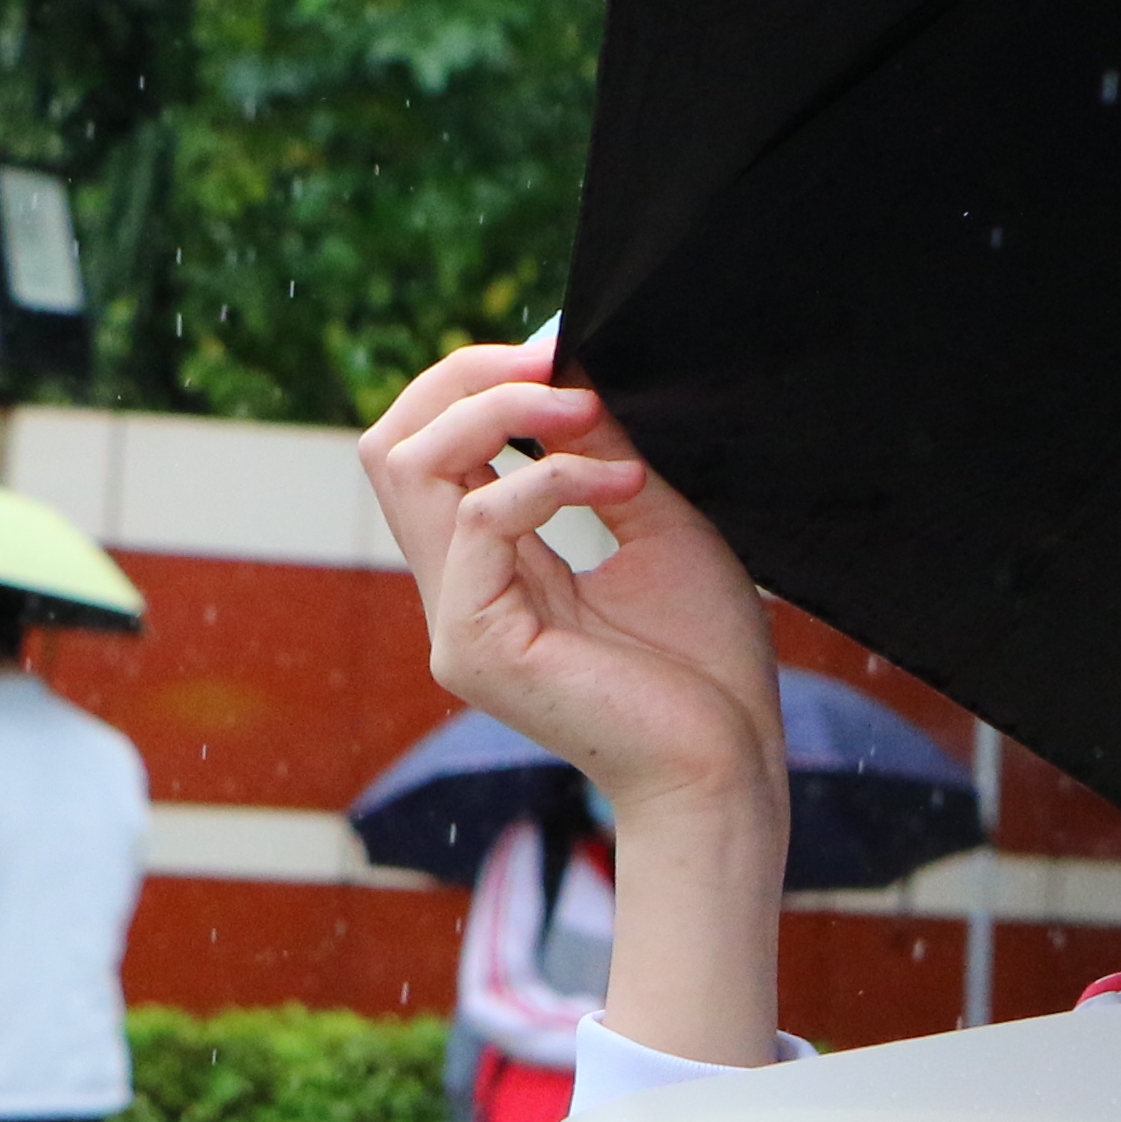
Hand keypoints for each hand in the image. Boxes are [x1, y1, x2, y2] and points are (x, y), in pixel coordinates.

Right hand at [358, 340, 783, 831]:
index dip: (474, 385)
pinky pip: (481, 518)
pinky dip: (553, 482)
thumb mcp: (655, 524)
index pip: (425, 450)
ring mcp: (456, 622)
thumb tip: (565, 370)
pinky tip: (624, 488)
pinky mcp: (477, 646)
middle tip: (551, 362)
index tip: (556, 353)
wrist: (729, 769)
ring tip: (588, 411)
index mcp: (488, 567)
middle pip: (391, 444)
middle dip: (465, 380)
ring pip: (412, 467)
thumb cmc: (706, 668)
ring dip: (501, 413)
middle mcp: (455, 592)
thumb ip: (600, 454)